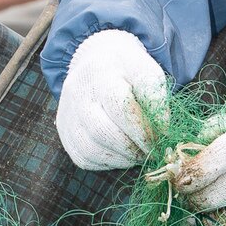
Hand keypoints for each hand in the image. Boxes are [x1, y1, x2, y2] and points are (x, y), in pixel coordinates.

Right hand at [55, 29, 169, 169]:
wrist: (96, 63)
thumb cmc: (127, 71)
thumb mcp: (147, 72)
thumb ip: (156, 99)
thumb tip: (160, 132)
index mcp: (101, 73)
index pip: (119, 107)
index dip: (142, 130)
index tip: (159, 140)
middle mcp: (77, 93)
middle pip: (101, 131)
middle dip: (131, 148)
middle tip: (150, 152)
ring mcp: (67, 114)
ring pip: (91, 149)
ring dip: (120, 158)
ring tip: (138, 154)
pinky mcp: (65, 132)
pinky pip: (83, 158)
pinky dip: (106, 162)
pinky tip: (121, 154)